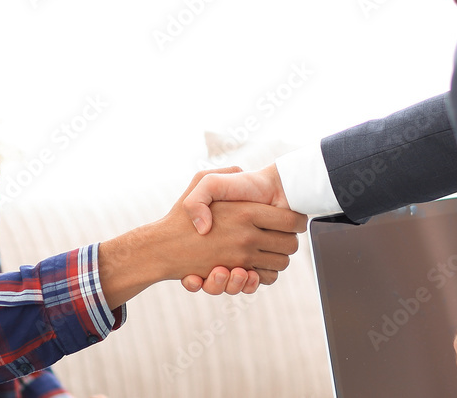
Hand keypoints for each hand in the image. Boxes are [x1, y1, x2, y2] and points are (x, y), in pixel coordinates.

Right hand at [98, 168, 306, 307]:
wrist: (161, 248)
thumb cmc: (181, 215)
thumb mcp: (200, 182)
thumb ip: (222, 175)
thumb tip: (242, 174)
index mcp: (246, 213)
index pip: (292, 220)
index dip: (295, 220)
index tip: (288, 219)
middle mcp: (247, 237)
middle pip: (291, 246)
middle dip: (288, 243)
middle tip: (275, 237)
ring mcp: (243, 259)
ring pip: (280, 265)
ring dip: (274, 262)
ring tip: (260, 251)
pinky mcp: (237, 277)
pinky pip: (263, 281)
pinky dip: (259, 279)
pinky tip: (247, 273)